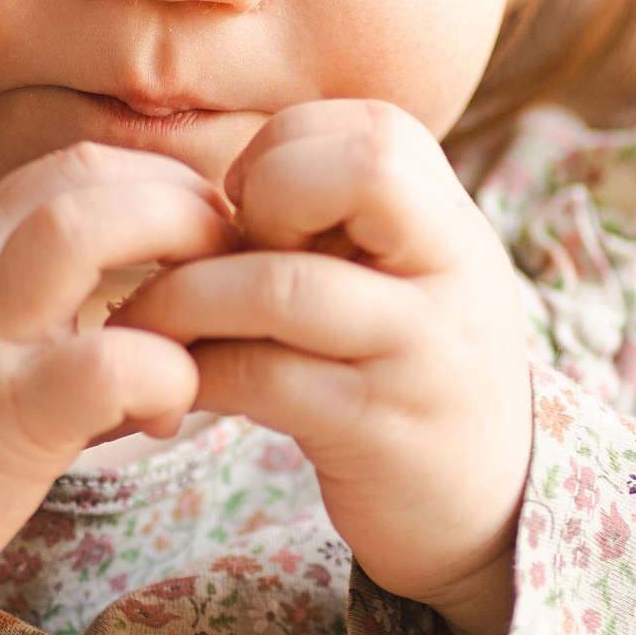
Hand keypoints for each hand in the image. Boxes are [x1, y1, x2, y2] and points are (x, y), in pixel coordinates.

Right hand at [0, 144, 230, 596]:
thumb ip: (47, 312)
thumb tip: (167, 312)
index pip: (71, 166)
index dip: (159, 182)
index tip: (208, 235)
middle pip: (82, 176)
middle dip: (181, 200)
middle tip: (234, 265)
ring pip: (78, 232)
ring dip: (174, 252)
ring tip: (212, 312)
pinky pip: (102, 364)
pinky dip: (164, 372)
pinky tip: (167, 409)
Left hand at [122, 99, 534, 634]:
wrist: (486, 506)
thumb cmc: (411, 374)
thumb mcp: (406, 282)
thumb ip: (342, 226)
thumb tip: (206, 192)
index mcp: (453, 227)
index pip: (374, 127)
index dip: (287, 146)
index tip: (245, 203)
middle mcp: (454, 276)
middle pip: (362, 172)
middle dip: (262, 196)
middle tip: (219, 252)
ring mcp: (421, 354)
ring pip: (284, 286)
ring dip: (188, 295)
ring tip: (149, 318)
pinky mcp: (373, 430)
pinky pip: (263, 377)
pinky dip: (196, 371)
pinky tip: (172, 383)